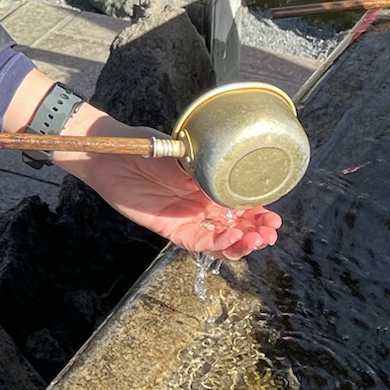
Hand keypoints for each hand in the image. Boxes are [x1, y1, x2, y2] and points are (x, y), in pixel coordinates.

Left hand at [51, 108, 279, 258]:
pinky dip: (215, 243)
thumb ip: (205, 165)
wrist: (115, 154)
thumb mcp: (184, 152)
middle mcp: (202, 205)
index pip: (241, 206)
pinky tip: (230, 238)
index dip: (259, 214)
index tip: (274, 218)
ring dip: (240, 242)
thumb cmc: (147, 147)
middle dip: (256, 233)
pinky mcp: (170, 228)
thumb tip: (230, 171)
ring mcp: (188, 218)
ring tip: (257, 240)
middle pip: (235, 227)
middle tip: (270, 234)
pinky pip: (196, 241)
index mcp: (210, 186)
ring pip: (220, 239)